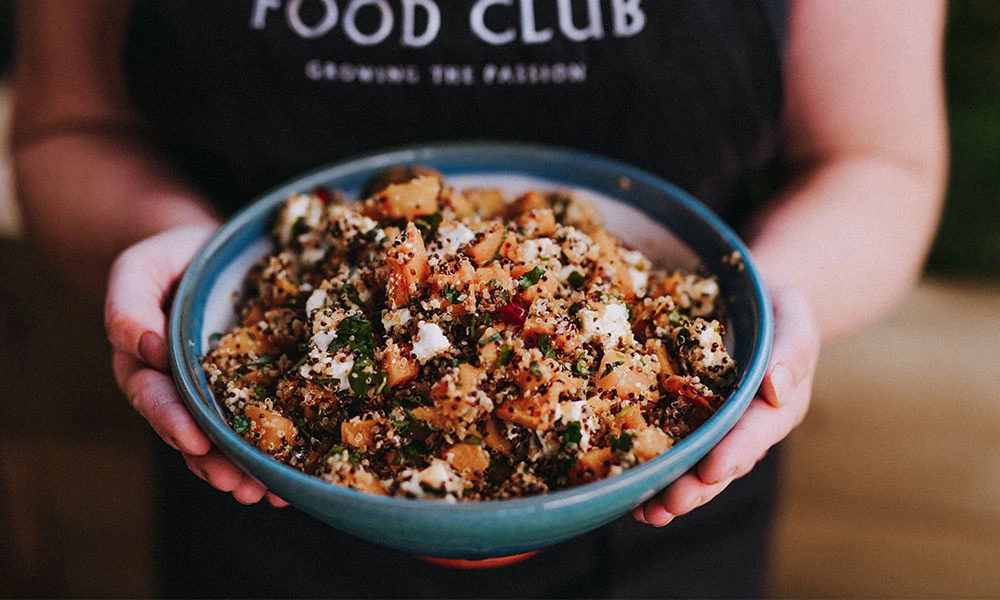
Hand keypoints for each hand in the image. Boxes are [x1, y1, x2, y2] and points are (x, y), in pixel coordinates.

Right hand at [105, 223, 287, 506]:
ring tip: (266, 493)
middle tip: (239, 485)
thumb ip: (128, 305)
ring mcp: (218, 393)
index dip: (174, 422)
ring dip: (244, 470)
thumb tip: (146, 348)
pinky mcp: (254, 388)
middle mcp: (181, 389)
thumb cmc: (169, 259)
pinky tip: (292, 478)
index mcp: (147, 366)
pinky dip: (274, 453)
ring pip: (226, 441)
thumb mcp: (139, 269)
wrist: (209, 249)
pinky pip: (262, 424)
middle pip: (193, 435)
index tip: (196, 443)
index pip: (156, 399)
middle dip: (215, 464)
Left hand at [632, 281, 819, 525]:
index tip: (712, 470)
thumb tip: (777, 389)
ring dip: (670, 491)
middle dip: (697, 486)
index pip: (757, 431)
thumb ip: (793, 348)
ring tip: (645, 511)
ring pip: (694, 465)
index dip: (734, 451)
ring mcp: (713, 427)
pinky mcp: (683, 418)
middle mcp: (745, 426)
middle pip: (723, 462)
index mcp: (777, 405)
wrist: (743, 300)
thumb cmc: (773, 307)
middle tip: (671, 504)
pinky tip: (626, 489)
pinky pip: (668, 445)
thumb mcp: (791, 314)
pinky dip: (650, 469)